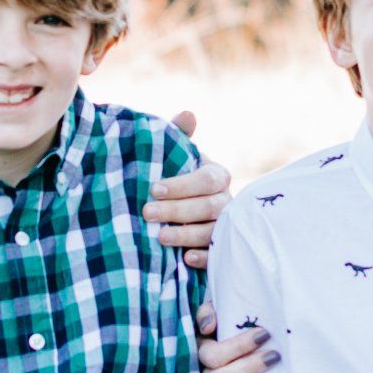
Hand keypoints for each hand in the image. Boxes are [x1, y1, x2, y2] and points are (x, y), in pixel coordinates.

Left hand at [145, 111, 231, 264]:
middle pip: (209, 206)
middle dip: (177, 210)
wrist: (172, 209)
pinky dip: (204, 258)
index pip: (206, 179)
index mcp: (216, 175)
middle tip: (146, 213)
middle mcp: (225, 201)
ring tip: (159, 237)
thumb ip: (178, 136)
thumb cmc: (172, 177)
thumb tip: (188, 113)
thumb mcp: (172, 156)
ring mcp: (225, 226)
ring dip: (186, 234)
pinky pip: (218, 255)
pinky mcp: (220, 249)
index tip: (154, 189)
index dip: (182, 185)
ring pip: (213, 232)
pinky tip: (184, 259)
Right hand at [193, 299, 277, 372]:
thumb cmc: (224, 330)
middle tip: (274, 356)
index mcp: (201, 350)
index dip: (238, 346)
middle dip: (248, 366)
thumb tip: (209, 325)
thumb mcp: (217, 314)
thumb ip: (209, 310)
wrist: (227, 351)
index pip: (213, 354)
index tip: (265, 334)